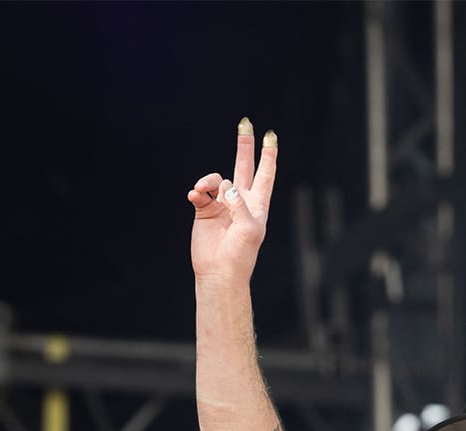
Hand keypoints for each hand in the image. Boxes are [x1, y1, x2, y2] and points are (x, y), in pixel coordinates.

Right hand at [189, 118, 278, 281]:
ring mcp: (221, 205)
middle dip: (244, 146)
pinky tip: (194, 195)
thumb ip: (239, 205)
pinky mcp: (204, 210)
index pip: (265, 175)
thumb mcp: (248, 230)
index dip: (268, 156)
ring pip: (216, 179)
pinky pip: (199, 192)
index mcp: (257, 205)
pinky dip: (196, 190)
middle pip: (243, 166)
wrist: (218, 272)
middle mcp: (239, 201)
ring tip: (201, 190)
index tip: (271, 136)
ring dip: (208, 180)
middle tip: (246, 123)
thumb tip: (225, 186)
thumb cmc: (240, 255)